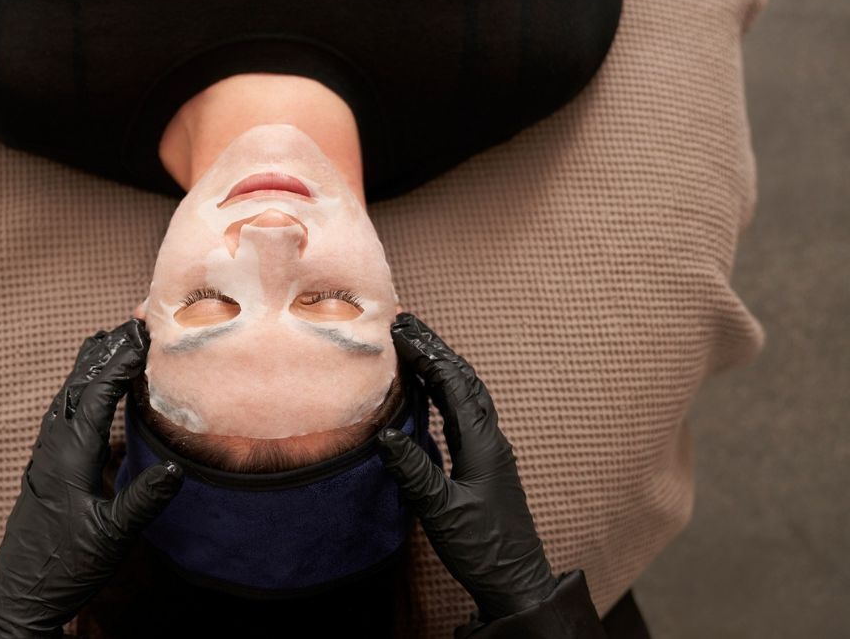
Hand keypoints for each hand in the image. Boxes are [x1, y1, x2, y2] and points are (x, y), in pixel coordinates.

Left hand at [0, 318, 183, 637]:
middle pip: (77, 385)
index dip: (119, 363)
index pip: (96, 396)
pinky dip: (80, 389)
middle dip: (104, 352)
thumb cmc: (66, 568)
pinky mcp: (45, 467)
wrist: (22, 595)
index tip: (141, 334)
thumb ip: (142, 501)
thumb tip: (175, 466)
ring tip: (111, 341)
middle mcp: (53, 448)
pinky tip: (89, 390)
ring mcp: (45, 456)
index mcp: (69, 457)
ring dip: (89, 366)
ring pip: (66, 397)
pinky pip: (62, 413)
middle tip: (131, 323)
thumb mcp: (112, 537)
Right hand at [377, 313, 556, 622]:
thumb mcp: (442, 511)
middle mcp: (490, 439)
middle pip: (463, 379)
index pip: (453, 385)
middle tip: (405, 322)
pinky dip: (445, 390)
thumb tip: (387, 434)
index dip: (427, 354)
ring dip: (441, 365)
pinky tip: (430, 390)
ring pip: (467, 393)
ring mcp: (490, 449)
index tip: (400, 329)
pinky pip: (465, 412)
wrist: (515, 580)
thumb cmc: (482, 548)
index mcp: (482, 443)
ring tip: (414, 344)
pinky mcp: (485, 462)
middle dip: (434, 348)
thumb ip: (415, 472)